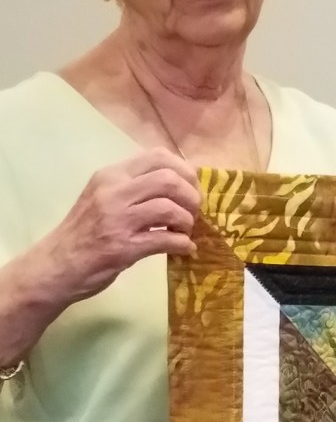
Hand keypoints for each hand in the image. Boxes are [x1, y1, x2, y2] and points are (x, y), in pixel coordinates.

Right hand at [41, 148, 200, 303]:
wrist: (56, 265)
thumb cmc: (84, 232)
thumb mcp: (104, 197)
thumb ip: (134, 187)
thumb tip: (179, 183)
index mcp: (111, 175)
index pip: (158, 156)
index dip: (184, 171)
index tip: (191, 187)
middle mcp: (113, 191)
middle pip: (168, 179)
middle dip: (190, 196)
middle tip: (193, 211)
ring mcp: (117, 219)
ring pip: (169, 208)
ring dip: (187, 221)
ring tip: (185, 230)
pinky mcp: (123, 247)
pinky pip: (166, 240)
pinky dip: (183, 244)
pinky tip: (185, 249)